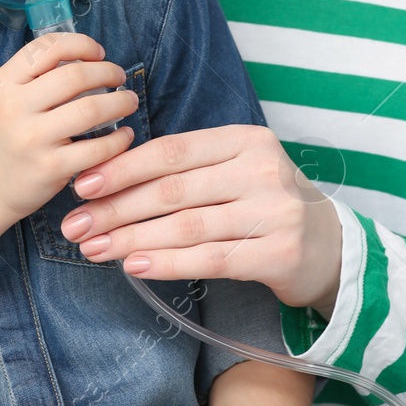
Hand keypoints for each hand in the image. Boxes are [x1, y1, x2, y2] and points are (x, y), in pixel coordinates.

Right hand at [0, 32, 139, 220]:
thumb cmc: (0, 141)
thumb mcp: (3, 99)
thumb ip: (34, 78)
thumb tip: (86, 59)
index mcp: (4, 83)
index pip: (48, 47)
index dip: (82, 44)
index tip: (99, 54)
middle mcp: (15, 106)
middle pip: (75, 75)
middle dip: (108, 72)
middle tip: (120, 78)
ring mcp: (32, 138)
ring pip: (90, 109)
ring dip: (120, 103)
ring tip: (129, 102)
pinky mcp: (49, 168)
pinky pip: (96, 148)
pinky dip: (118, 140)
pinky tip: (124, 136)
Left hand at [62, 125, 342, 313]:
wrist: (330, 247)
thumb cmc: (263, 204)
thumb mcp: (233, 171)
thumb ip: (184, 170)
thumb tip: (107, 180)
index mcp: (245, 139)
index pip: (172, 151)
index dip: (122, 168)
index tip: (82, 185)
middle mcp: (262, 169)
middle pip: (174, 190)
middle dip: (117, 208)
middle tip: (76, 225)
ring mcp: (274, 211)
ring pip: (187, 226)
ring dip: (133, 239)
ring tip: (95, 248)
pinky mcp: (279, 253)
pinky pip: (211, 259)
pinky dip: (168, 263)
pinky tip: (134, 266)